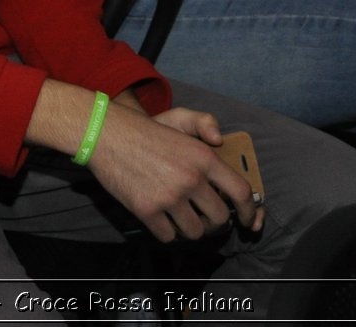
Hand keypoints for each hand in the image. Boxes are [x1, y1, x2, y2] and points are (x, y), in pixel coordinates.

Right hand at [87, 102, 262, 241]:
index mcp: (203, 157)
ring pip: (195, 232)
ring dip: (189, 229)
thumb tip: (220, 141)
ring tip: (180, 216)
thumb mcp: (179, 118)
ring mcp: (168, 196)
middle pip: (220, 218)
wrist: (104, 133)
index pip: (240, 192)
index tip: (249, 221)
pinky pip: (168, 236)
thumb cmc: (144, 130)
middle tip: (203, 216)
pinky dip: (167, 232)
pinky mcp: (146, 209)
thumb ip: (205, 124)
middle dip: (215, 222)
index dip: (250, 212)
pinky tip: (160, 218)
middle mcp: (190, 178)